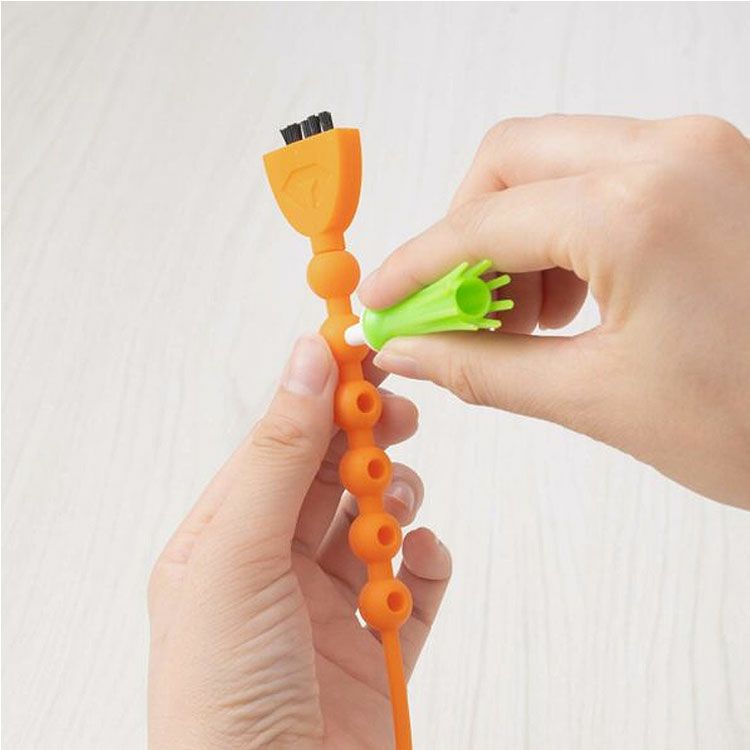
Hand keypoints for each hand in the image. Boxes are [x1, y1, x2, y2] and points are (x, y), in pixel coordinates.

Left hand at [148, 335, 450, 748]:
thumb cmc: (226, 700)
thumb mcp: (237, 556)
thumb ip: (277, 454)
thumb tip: (306, 360)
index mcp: (223, 542)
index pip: (278, 445)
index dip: (321, 395)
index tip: (364, 351)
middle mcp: (272, 570)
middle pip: (330, 477)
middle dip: (366, 443)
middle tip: (397, 418)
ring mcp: (327, 609)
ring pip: (376, 521)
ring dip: (397, 501)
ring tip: (399, 506)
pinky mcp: (377, 649)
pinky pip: (414, 584)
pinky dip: (427, 562)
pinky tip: (421, 560)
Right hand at [359, 115, 749, 508]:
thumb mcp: (600, 400)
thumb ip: (483, 367)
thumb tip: (407, 350)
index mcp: (637, 207)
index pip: (479, 223)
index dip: (415, 267)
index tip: (381, 299)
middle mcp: (669, 152)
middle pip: (507, 160)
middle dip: (462, 236)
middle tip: (452, 311)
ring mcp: (698, 151)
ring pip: (553, 161)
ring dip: (512, 234)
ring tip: (519, 317)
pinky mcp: (710, 168)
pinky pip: (601, 173)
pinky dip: (561, 229)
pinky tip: (568, 297)